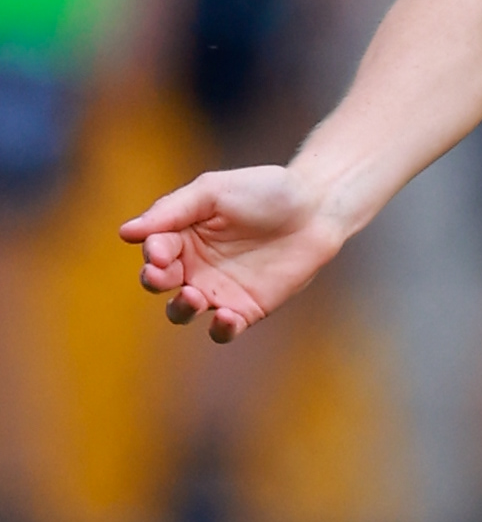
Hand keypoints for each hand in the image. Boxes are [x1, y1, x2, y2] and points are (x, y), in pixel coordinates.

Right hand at [119, 164, 343, 342]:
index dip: (152, 253)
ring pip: (183, 311)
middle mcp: (193, 265)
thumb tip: (126, 232)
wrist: (315, 208)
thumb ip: (171, 210)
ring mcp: (218, 289)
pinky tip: (226, 317)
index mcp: (181, 234)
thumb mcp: (213, 191)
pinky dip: (220, 329)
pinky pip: (223, 329)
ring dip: (180, 308)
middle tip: (163, 275)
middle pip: (159, 283)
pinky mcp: (246, 309)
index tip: (159, 251)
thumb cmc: (263, 191)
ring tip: (194, 297)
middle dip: (155, 281)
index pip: (154, 249)